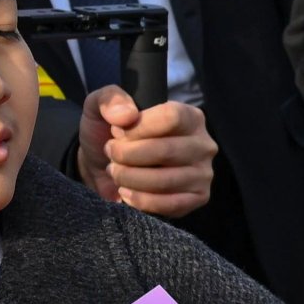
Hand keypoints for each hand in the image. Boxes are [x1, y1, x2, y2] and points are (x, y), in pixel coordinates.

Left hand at [79, 89, 216, 216]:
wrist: (102, 168)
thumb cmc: (110, 135)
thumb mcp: (101, 107)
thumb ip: (109, 99)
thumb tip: (127, 115)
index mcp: (189, 116)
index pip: (170, 118)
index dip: (138, 128)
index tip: (117, 133)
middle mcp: (203, 144)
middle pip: (166, 151)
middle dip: (127, 156)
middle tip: (111, 156)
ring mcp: (203, 173)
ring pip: (165, 180)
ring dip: (130, 179)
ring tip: (117, 173)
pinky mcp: (197, 198)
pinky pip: (170, 205)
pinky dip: (141, 200)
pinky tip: (126, 193)